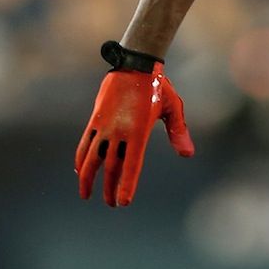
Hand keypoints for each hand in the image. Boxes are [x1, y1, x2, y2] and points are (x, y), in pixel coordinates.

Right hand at [75, 62, 193, 206]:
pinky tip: (80, 169)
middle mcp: (118, 131)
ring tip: (87, 194)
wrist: (134, 64)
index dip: (126, 185)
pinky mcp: (95, 119)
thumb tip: (187, 155)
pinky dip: (81, 158)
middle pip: (111, 167)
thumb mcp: (173, 108)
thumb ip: (178, 132)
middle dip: (110, 188)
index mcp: (138, 131)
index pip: (131, 165)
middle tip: (111, 204)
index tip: (122, 203)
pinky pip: (85, 143)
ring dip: (88, 178)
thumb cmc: (158, 87)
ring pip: (91, 158)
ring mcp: (104, 125)